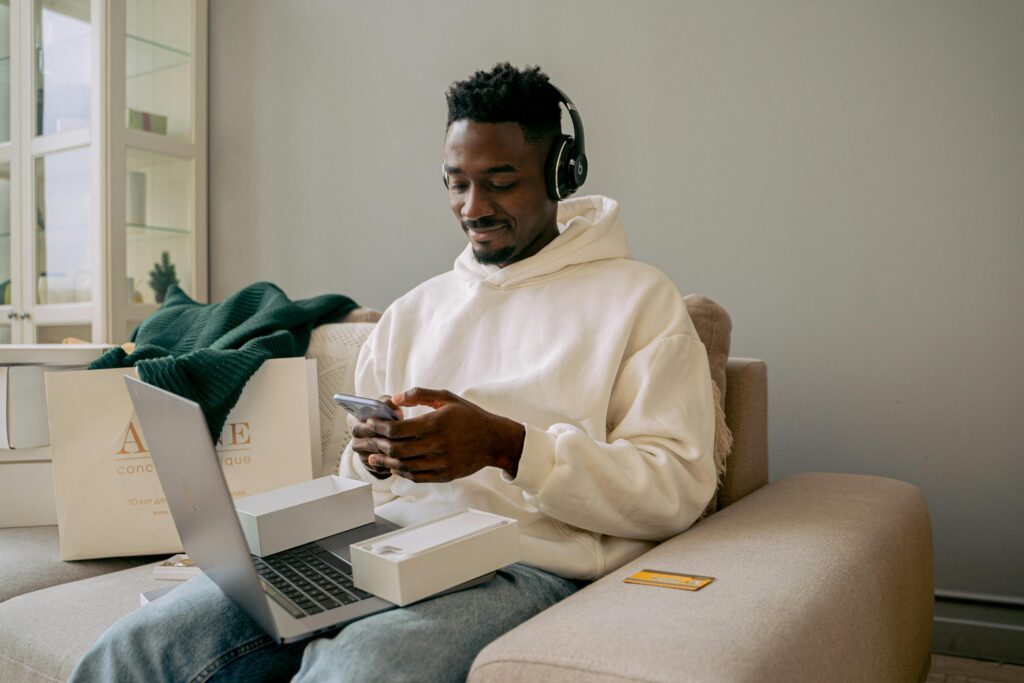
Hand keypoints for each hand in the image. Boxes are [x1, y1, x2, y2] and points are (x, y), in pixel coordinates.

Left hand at [350, 387, 524, 482]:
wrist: (494, 440)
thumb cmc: (470, 416)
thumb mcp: (447, 398)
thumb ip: (419, 395)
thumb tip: (394, 399)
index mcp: (435, 423)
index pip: (397, 429)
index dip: (379, 427)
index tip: (370, 423)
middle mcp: (437, 444)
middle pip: (397, 449)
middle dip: (378, 445)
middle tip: (367, 440)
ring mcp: (442, 462)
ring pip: (404, 466)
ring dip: (386, 461)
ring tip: (374, 456)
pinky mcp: (446, 475)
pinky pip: (417, 477)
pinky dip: (402, 473)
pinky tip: (394, 467)